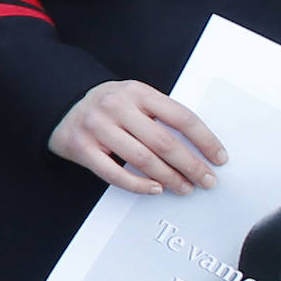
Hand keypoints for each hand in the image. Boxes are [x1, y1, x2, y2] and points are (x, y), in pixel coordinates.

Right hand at [48, 80, 226, 194]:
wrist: (60, 101)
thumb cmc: (109, 105)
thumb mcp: (136, 99)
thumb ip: (161, 116)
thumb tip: (200, 147)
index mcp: (138, 92)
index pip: (181, 117)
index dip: (205, 140)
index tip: (219, 158)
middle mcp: (117, 107)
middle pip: (164, 142)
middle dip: (191, 165)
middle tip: (207, 180)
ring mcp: (98, 127)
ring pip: (143, 160)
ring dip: (169, 178)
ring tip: (185, 188)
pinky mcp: (82, 147)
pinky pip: (115, 174)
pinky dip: (139, 185)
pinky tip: (155, 189)